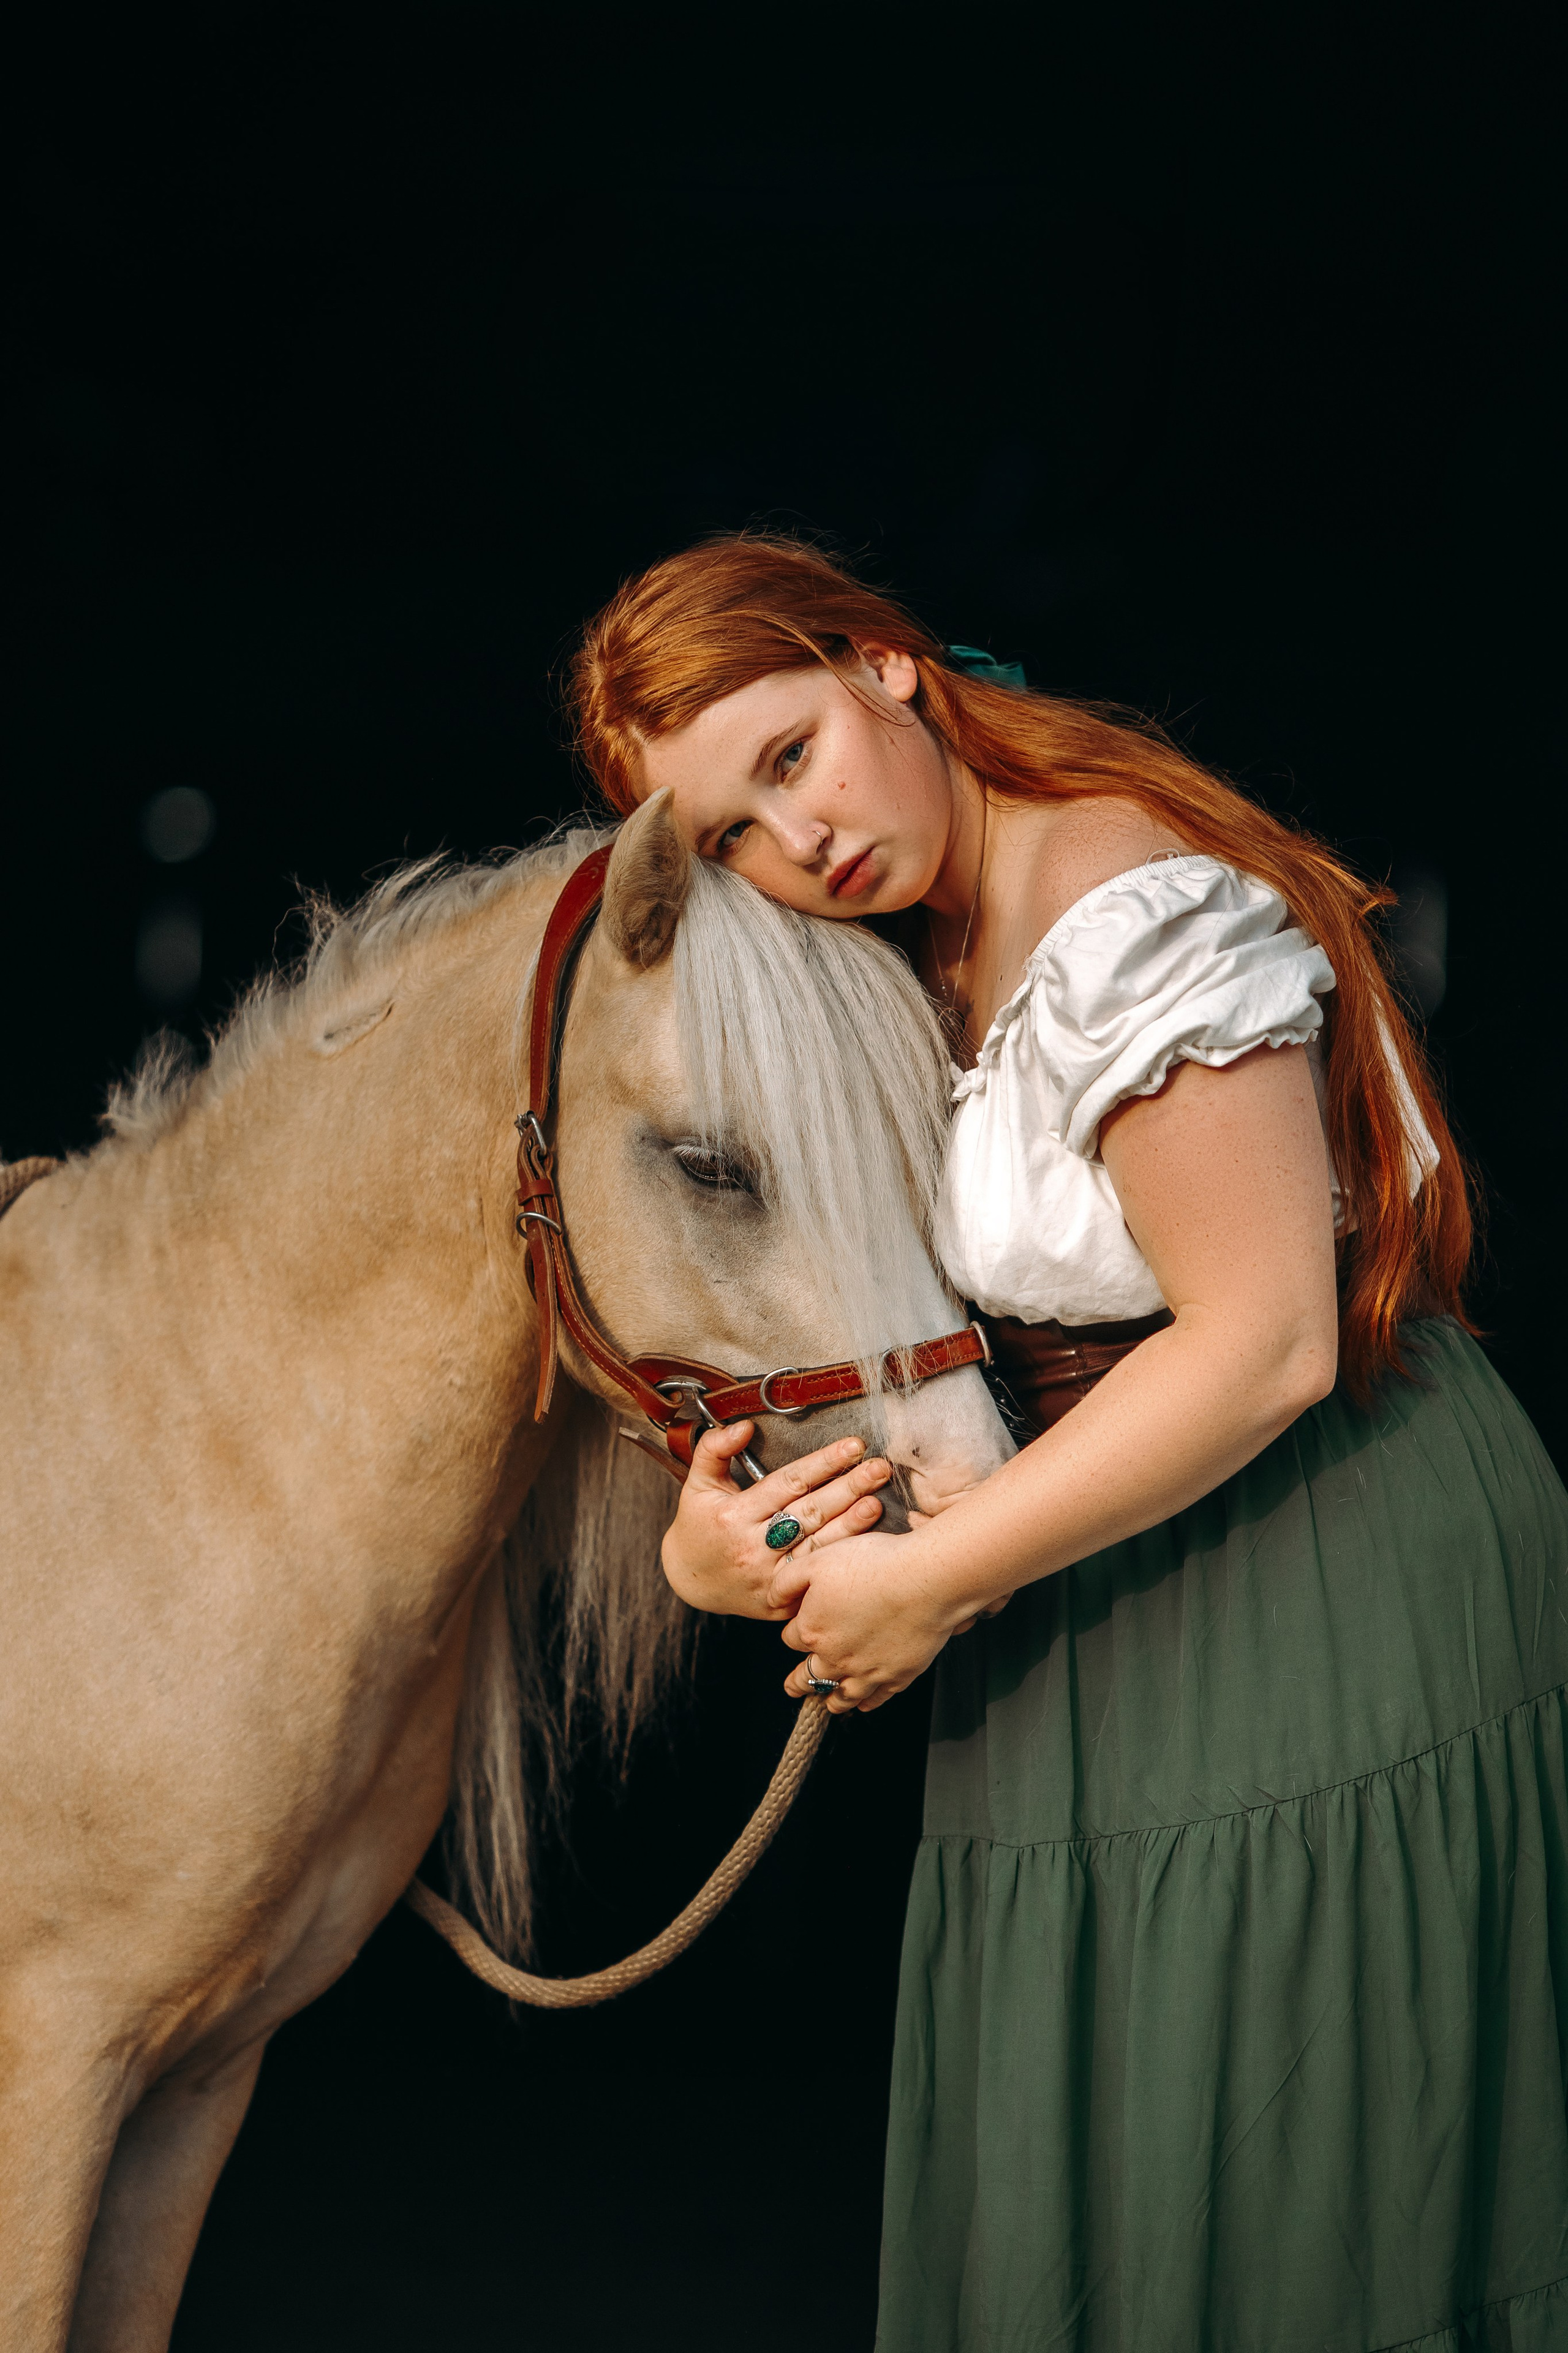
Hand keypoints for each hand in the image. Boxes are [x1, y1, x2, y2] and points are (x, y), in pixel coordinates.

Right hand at [660, 1422, 892, 1620]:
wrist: (689, 1583)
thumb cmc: (699, 1526)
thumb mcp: (697, 1484)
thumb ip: (714, 1450)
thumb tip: (744, 1426)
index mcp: (734, 1515)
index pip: (788, 1483)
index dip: (823, 1463)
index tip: (854, 1445)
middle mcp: (753, 1547)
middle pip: (810, 1512)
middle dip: (848, 1487)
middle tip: (879, 1468)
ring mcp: (769, 1578)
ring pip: (817, 1545)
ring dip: (851, 1522)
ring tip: (877, 1499)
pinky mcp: (780, 1601)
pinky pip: (815, 1575)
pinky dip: (839, 1558)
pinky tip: (864, 1542)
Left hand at [781, 1527, 990, 1713]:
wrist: (925, 1579)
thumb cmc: (872, 1564)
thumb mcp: (816, 1561)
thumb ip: (786, 1582)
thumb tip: (772, 1601)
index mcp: (813, 1630)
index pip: (791, 1639)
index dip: (796, 1631)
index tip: (800, 1628)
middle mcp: (836, 1657)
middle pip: (809, 1677)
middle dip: (798, 1682)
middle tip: (792, 1688)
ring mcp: (867, 1671)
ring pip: (841, 1696)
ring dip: (831, 1700)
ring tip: (827, 1703)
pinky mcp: (897, 1676)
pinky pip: (877, 1698)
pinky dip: (867, 1703)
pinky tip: (865, 1703)